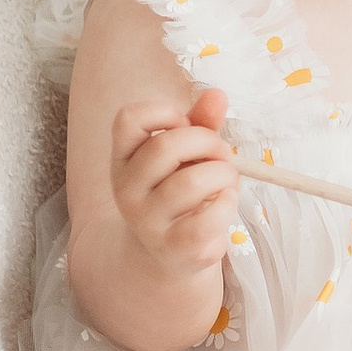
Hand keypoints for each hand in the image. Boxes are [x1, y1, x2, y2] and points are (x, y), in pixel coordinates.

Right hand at [112, 85, 239, 277]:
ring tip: (227, 180)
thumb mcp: (185, 155)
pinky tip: (226, 201)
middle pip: (166, 147)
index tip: (185, 125)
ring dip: (224, 174)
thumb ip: (200, 123)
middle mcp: (126, 189)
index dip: (164, 112)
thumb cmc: (179, 193)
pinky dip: (227, 204)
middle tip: (222, 154)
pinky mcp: (173, 247)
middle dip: (208, 142)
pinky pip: (206, 219)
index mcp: (124, 159)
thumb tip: (218, 94)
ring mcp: (147, 220)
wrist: (167, 255)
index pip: (127, 119)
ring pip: (191, 182)